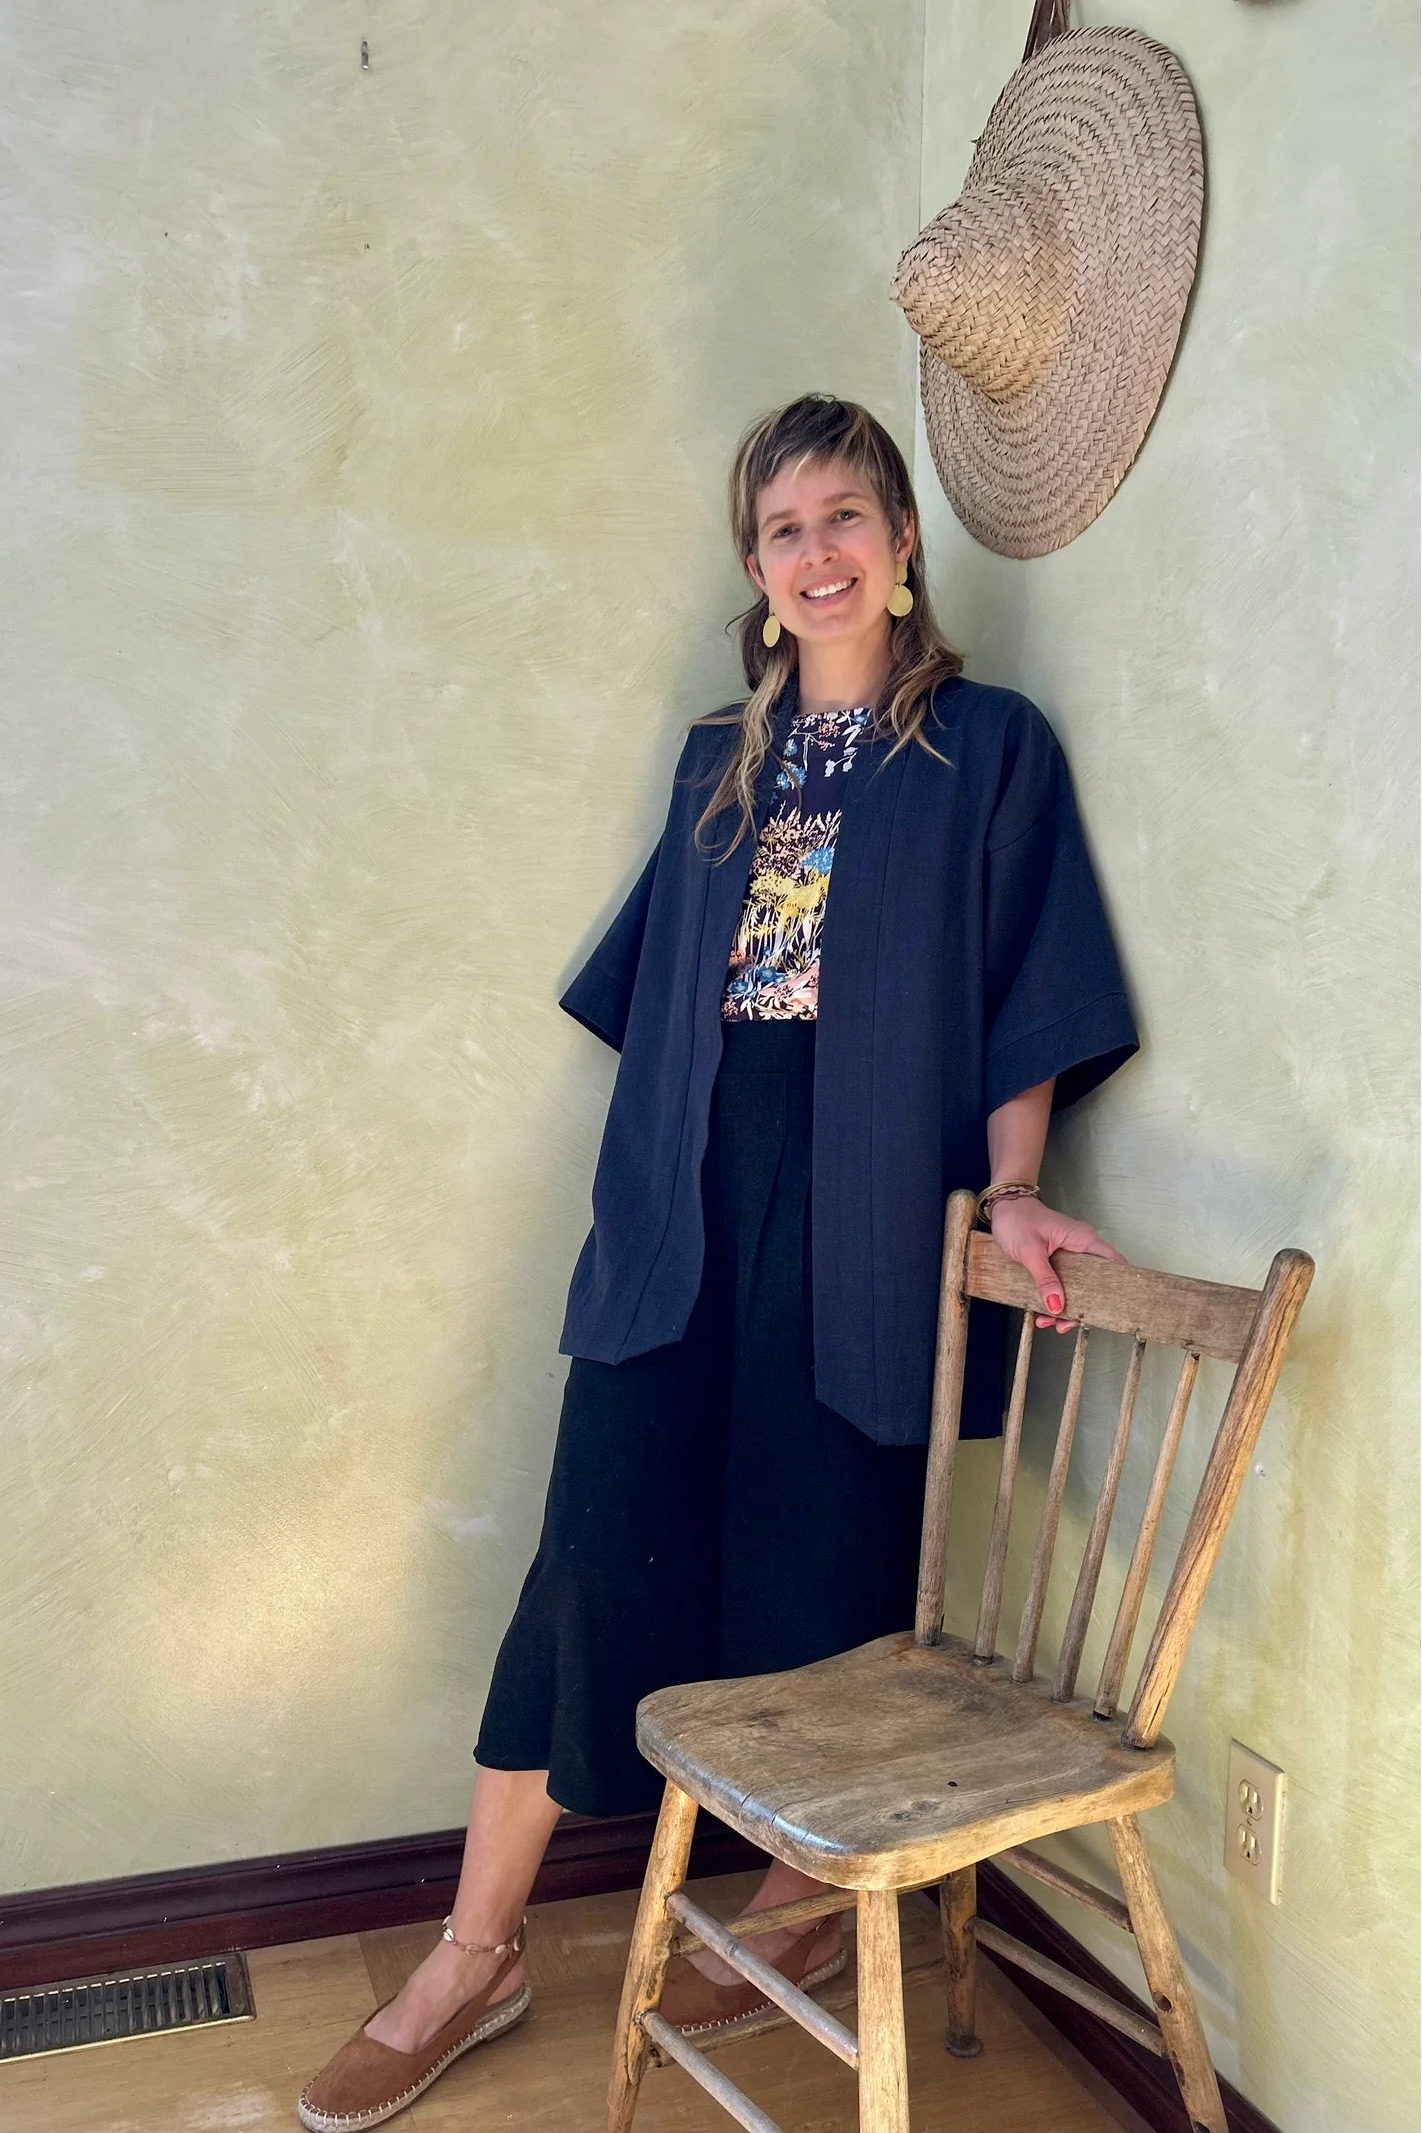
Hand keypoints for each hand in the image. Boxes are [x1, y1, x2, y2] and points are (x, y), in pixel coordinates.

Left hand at [988, 1196, 1126, 1331]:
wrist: (1003, 1208)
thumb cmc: (1017, 1218)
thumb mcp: (1029, 1251)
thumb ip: (1044, 1278)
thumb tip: (1057, 1305)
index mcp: (1083, 1239)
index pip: (1114, 1263)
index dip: (1117, 1286)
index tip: (1109, 1308)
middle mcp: (1081, 1247)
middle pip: (1095, 1283)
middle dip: (1083, 1306)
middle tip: (1066, 1322)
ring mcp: (1070, 1255)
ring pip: (1078, 1287)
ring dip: (1064, 1306)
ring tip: (1048, 1321)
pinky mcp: (1058, 1262)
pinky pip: (1063, 1284)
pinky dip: (1054, 1299)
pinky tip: (1042, 1312)